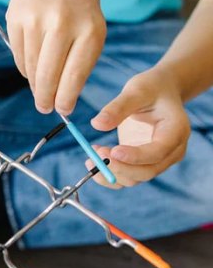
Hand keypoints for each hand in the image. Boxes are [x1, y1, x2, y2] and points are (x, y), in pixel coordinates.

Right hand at [6, 0, 105, 115]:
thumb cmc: (78, 4)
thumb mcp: (92, 27)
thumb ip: (80, 60)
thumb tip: (62, 97)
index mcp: (89, 29)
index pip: (74, 74)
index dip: (66, 98)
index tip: (62, 111)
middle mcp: (63, 25)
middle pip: (48, 75)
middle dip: (45, 97)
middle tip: (44, 108)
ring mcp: (36, 21)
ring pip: (31, 68)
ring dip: (34, 83)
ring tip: (39, 88)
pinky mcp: (17, 20)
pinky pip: (19, 55)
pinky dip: (25, 66)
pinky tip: (32, 65)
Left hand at [89, 67, 190, 187]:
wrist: (161, 92)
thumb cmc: (152, 88)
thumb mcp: (137, 90)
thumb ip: (118, 107)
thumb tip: (96, 124)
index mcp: (176, 131)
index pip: (158, 152)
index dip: (135, 156)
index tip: (112, 151)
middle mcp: (171, 151)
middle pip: (146, 172)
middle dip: (119, 167)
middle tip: (95, 153)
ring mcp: (159, 160)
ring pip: (135, 179)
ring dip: (110, 172)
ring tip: (92, 152)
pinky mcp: (144, 163)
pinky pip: (126, 178)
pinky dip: (108, 174)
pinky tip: (93, 161)